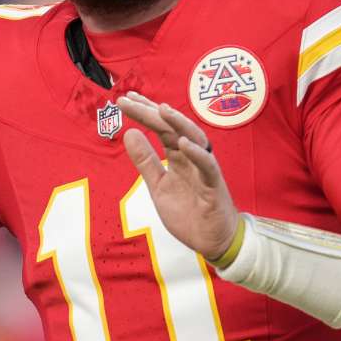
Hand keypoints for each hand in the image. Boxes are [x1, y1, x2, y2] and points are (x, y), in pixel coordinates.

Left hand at [116, 92, 238, 259]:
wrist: (211, 241)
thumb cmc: (189, 212)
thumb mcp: (158, 186)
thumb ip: (145, 161)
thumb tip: (129, 133)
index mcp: (178, 156)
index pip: (160, 128)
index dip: (144, 112)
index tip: (125, 99)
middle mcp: (192, 157)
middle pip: (172, 128)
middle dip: (152, 112)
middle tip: (130, 99)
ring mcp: (204, 169)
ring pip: (194, 139)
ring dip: (179, 123)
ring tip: (161, 109)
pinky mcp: (214, 186)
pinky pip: (207, 166)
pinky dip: (196, 154)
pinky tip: (182, 143)